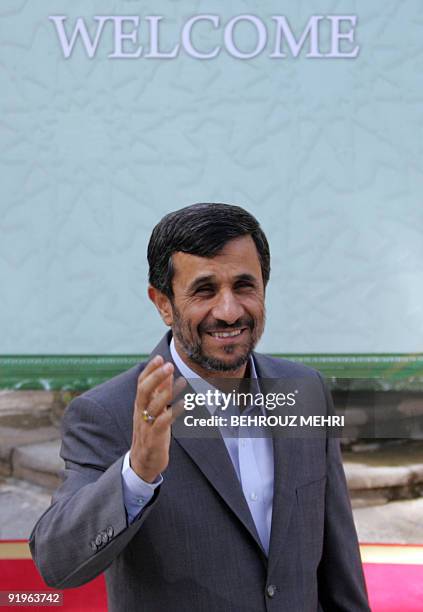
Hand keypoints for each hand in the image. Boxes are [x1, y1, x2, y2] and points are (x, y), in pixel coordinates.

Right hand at [130, 355, 184, 482]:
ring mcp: (147, 425)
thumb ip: (159, 394)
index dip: (150, 370)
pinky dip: (173, 412)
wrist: (142, 463)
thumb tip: (166, 375)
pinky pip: (163, 422)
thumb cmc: (150, 433)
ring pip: (153, 406)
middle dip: (156, 376)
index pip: (141, 383)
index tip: (159, 357)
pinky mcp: (154, 437)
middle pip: (144, 391)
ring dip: (167, 392)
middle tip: (168, 364)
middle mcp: (141, 413)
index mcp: (140, 405)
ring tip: (181, 381)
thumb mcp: (154, 411)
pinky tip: (184, 404)